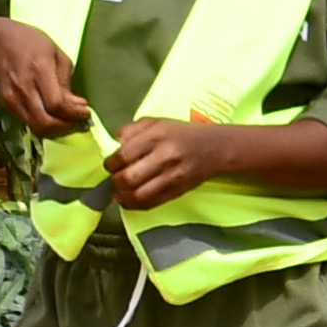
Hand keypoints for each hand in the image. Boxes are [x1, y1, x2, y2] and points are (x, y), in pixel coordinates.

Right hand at [0, 18, 91, 135]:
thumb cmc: (33, 44)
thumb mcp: (57, 55)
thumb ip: (66, 83)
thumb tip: (78, 106)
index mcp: (40, 70)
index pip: (56, 104)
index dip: (73, 114)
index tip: (86, 112)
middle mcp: (24, 87)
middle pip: (44, 122)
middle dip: (65, 127)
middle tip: (77, 120)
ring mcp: (12, 98)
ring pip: (36, 127)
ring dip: (55, 128)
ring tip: (67, 119)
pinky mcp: (6, 104)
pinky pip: (29, 121)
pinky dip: (44, 122)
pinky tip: (52, 114)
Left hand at [99, 114, 241, 209]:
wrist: (215, 147)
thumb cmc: (182, 133)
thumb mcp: (156, 122)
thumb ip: (131, 130)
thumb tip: (113, 144)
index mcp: (157, 136)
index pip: (124, 155)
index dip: (111, 163)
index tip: (111, 164)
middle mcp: (165, 157)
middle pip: (128, 178)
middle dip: (115, 180)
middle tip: (115, 177)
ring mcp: (172, 177)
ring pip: (138, 195)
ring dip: (122, 196)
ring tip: (119, 191)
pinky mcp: (178, 191)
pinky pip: (150, 203)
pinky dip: (134, 205)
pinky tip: (128, 200)